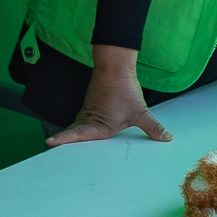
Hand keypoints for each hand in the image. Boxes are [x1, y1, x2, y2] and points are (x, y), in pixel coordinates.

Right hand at [46, 49, 170, 145]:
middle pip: (72, 134)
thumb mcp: (141, 112)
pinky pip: (78, 121)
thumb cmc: (125, 90)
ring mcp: (86, 112)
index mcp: (100, 124)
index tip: (50, 143)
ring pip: (74, 127)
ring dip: (68, 137)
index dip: (64, 139)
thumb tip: (167, 139)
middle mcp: (89, 119)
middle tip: (49, 151)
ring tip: (58, 148)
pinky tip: (75, 135)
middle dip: (62, 143)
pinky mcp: (88, 107)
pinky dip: (74, 130)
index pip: (79, 134)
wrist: (114, 66)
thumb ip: (153, 128)